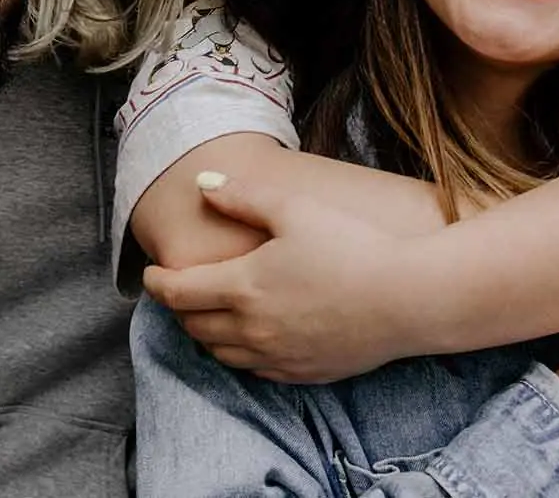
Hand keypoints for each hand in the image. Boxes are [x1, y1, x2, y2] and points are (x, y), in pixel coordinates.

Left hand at [142, 171, 413, 382]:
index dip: (156, 284)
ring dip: (204, 333)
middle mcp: (252, 330)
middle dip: (178, 308)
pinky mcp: (301, 373)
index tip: (150, 274)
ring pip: (219, 353)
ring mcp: (276, 357)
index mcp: (243, 287)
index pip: (178, 293)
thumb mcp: (294, 209)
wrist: (408, 298)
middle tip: (178, 290)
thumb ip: (243, 197)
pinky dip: (237, 354)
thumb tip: (203, 184)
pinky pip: (252, 370)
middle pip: (193, 326)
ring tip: (208, 312)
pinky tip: (248, 336)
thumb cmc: (352, 246)